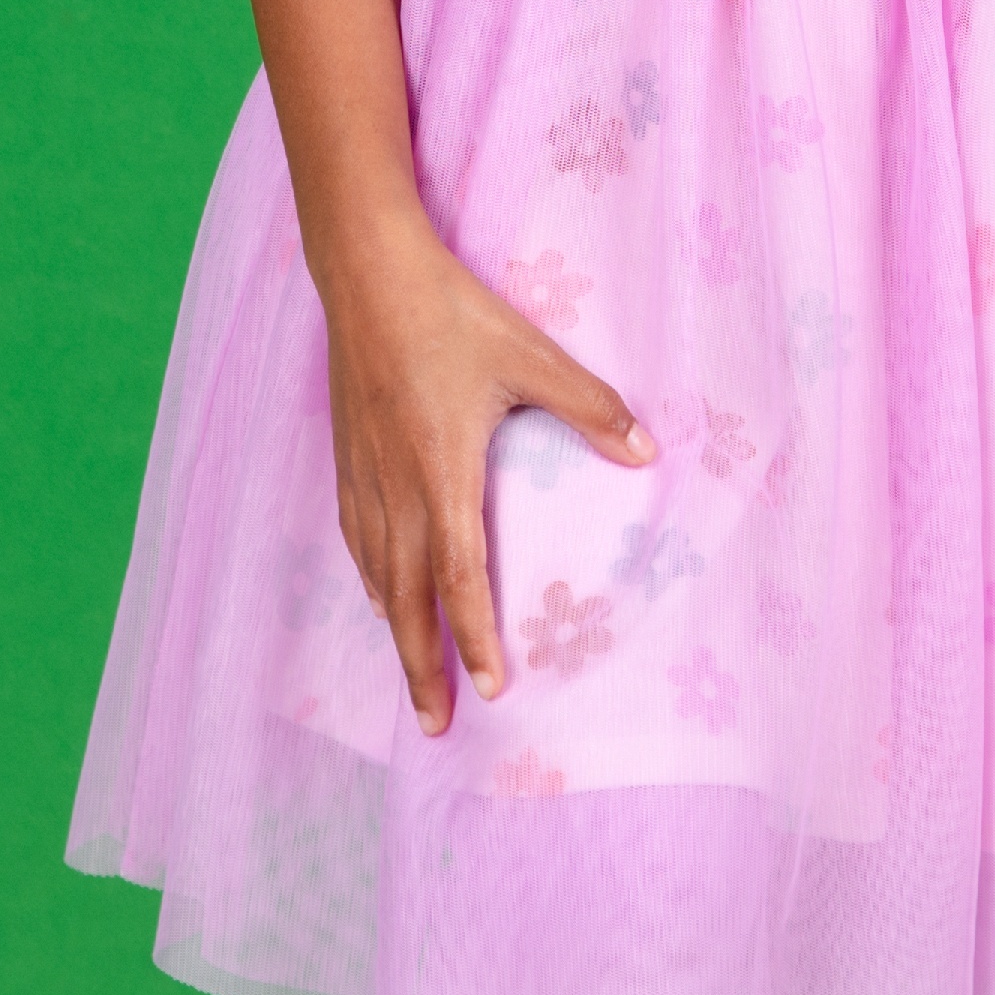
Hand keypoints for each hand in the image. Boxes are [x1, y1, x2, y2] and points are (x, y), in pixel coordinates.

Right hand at [318, 210, 655, 736]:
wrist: (365, 270)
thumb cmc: (451, 312)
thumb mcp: (530, 355)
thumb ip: (589, 406)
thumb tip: (648, 451)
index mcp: (443, 472)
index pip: (460, 576)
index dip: (475, 637)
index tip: (491, 690)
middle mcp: (397, 487)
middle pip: (407, 599)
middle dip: (424, 665)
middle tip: (436, 724)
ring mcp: (365, 473)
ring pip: (376, 574)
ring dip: (396, 632)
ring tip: (413, 675)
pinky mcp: (346, 454)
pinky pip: (356, 536)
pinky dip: (370, 578)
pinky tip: (378, 590)